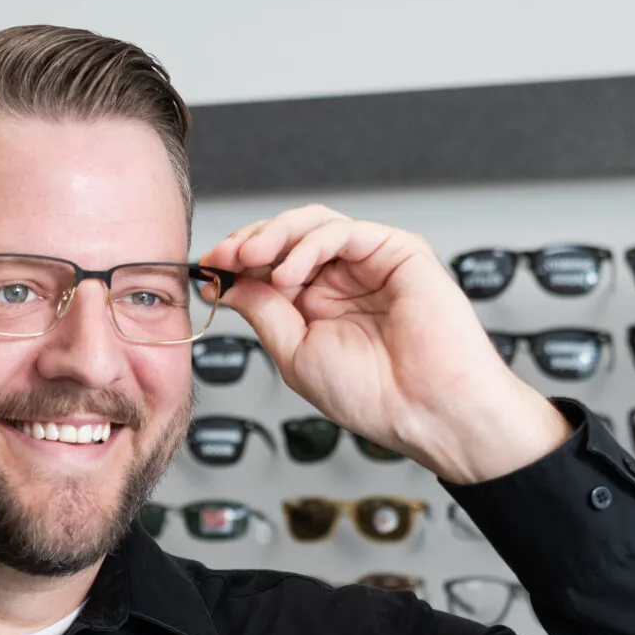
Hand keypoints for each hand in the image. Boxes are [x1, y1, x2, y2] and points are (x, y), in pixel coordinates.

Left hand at [199, 204, 568, 483]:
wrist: (427, 409)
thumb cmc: (375, 395)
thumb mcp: (295, 353)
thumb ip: (263, 312)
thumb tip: (226, 284)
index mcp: (321, 306)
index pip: (271, 265)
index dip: (237, 262)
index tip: (207, 268)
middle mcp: (345, 281)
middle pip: (288, 237)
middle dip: (249, 243)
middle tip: (223, 257)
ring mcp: (371, 263)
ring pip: (313, 225)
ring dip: (274, 236)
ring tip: (250, 259)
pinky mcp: (398, 251)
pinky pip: (344, 231)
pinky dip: (308, 245)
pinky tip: (289, 272)